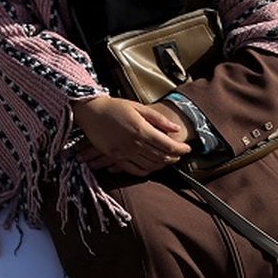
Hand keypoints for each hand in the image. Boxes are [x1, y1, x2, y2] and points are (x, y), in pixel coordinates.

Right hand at [71, 96, 191, 176]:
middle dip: (174, 157)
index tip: (187, 148)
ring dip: (162, 164)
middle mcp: (134, 143)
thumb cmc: (115, 106)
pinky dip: (146, 171)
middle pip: (161, 156)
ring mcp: (124, 151)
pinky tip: (151, 167)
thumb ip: (158, 119)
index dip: (181, 149)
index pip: (168, 145)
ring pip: (150, 165)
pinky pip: (134, 169)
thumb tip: (176, 129)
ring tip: (168, 160)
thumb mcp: (138, 107)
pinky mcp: (115, 156)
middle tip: (179, 154)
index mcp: (141, 129)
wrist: (90, 111)